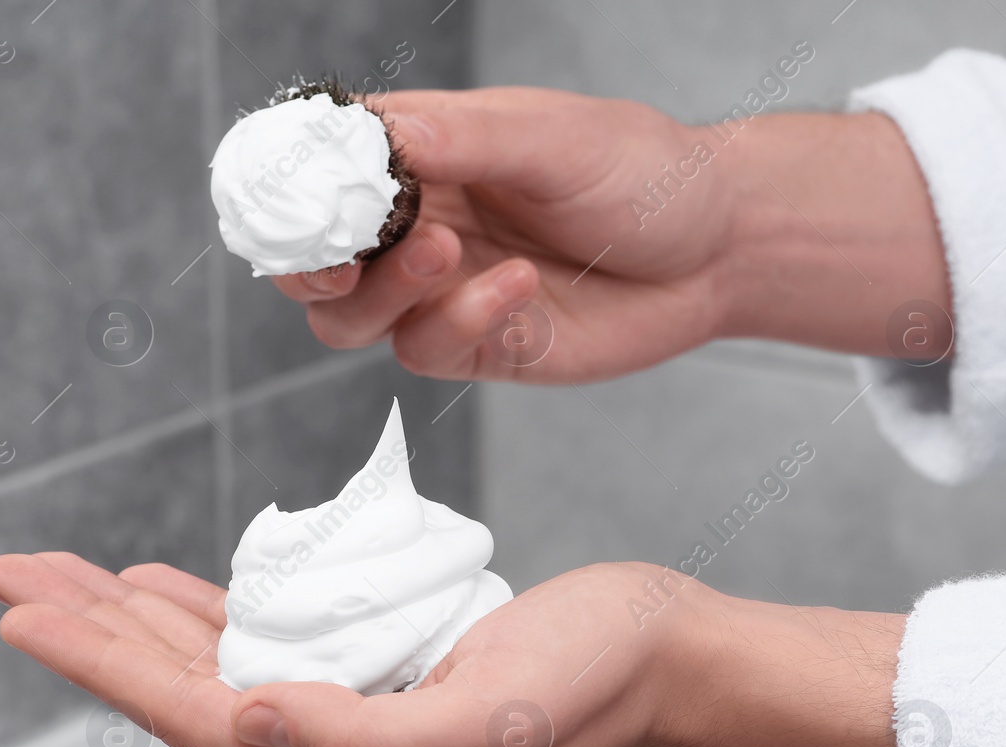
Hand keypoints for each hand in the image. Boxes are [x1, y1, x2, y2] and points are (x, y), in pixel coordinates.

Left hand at [0, 552, 908, 746]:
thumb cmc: (598, 688)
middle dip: (92, 633)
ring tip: (68, 578)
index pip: (193, 716)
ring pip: (213, 661)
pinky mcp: (375, 672)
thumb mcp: (486, 717)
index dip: (102, 665)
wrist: (670, 665)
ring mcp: (352, 715)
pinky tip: (169, 588)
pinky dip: (209, 610)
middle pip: (182, 688)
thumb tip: (245, 717)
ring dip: (136, 618)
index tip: (29, 614)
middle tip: (16, 578)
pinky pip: (268, 640)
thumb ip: (359, 738)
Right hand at [276, 87, 734, 383]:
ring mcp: (439, 291)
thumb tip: (383, 139)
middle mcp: (416, 223)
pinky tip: (521, 289)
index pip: (320, 168)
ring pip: (350, 319)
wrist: (717, 249)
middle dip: (307, 268)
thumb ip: (465, 141)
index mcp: (419, 155)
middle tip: (341, 261)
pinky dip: (462, 322)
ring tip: (447, 255)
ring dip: (382, 294)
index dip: (288, 187)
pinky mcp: (476, 345)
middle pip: (310, 261)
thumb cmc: (641, 173)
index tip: (294, 198)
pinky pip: (425, 351)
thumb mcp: (554, 138)